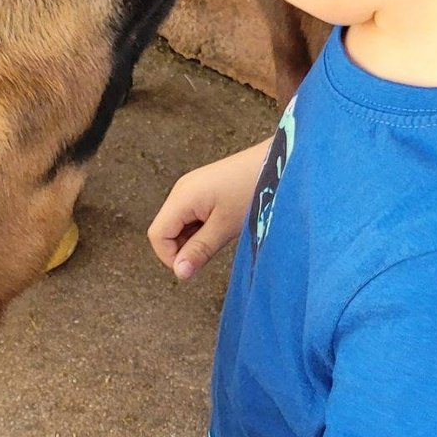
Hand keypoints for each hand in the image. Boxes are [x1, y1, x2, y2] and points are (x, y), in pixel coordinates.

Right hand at [147, 136, 271, 279]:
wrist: (279, 162)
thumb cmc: (253, 189)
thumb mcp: (225, 227)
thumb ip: (199, 250)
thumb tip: (180, 273)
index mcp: (182, 197)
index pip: (157, 235)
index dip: (170, 256)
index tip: (194, 265)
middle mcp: (181, 191)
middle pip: (166, 230)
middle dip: (183, 248)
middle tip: (212, 248)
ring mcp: (192, 189)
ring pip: (179, 225)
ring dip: (195, 239)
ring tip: (222, 234)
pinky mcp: (203, 190)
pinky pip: (192, 216)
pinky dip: (202, 228)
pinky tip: (223, 225)